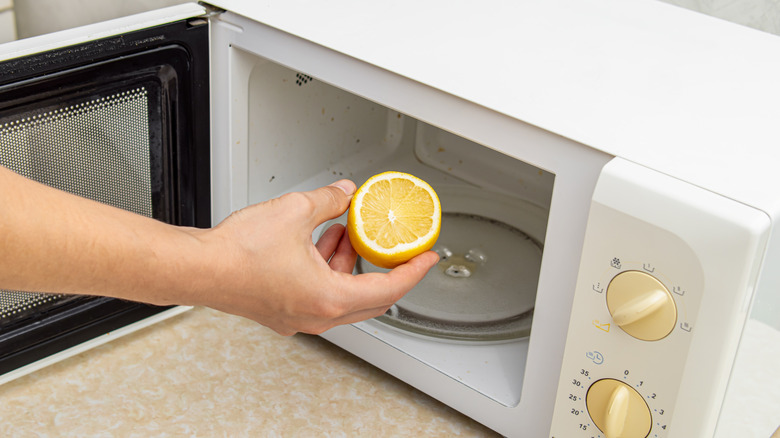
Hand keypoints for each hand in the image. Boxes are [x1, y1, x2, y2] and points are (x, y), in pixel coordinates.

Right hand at [190, 180, 439, 335]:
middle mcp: (316, 315)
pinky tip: (320, 242)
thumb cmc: (238, 253)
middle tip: (395, 249)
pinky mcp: (282, 311)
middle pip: (370, 298)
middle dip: (383, 268)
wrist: (199, 268)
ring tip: (347, 231)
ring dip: (351, 264)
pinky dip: (328, 270)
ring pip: (342, 294)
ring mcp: (298, 317)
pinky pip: (319, 294)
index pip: (389, 290)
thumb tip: (345, 194)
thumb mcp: (295, 211)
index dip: (413, 271)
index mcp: (328, 298)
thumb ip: (329, 201)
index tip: (427, 260)